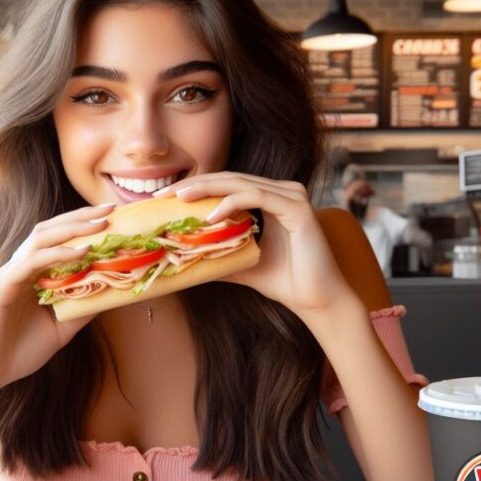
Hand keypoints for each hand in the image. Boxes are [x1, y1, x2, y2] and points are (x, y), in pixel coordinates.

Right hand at [0, 203, 114, 397]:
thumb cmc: (18, 352)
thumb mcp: (61, 327)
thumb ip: (82, 308)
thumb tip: (112, 293)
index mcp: (32, 274)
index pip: (58, 240)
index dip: (82, 225)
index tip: (111, 217)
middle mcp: (19, 268)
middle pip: (50, 230)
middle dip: (81, 217)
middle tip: (110, 208)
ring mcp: (9, 274)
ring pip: (40, 239)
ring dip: (73, 228)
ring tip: (101, 224)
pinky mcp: (1, 287)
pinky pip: (31, 264)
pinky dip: (57, 255)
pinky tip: (82, 252)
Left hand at [156, 173, 352, 317]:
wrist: (317, 300)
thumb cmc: (286, 282)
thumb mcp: (242, 266)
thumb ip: (219, 256)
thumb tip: (184, 260)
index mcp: (271, 198)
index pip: (226, 186)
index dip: (195, 188)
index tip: (165, 199)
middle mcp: (283, 191)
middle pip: (229, 179)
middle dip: (194, 184)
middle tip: (164, 194)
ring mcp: (292, 196)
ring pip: (241, 183)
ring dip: (207, 189)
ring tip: (180, 199)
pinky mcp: (298, 207)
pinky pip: (258, 197)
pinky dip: (232, 203)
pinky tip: (211, 216)